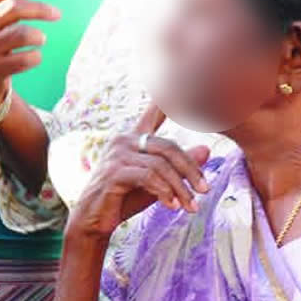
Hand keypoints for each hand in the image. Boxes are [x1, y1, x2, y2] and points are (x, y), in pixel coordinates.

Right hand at [67, 105, 211, 240]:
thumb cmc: (124, 199)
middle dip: (190, 170)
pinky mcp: (113, 172)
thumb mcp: (158, 182)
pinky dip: (165, 192)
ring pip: (161, 166)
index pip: (152, 115)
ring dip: (180, 188)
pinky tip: (172, 206)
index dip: (166, 100)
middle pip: (168, 148)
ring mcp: (117, 154)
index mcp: (133, 139)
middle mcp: (124, 140)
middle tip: (204, 190)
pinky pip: (149, 177)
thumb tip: (207, 150)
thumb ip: (178, 167)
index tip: (179, 79)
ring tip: (191, 206)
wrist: (93, 221)